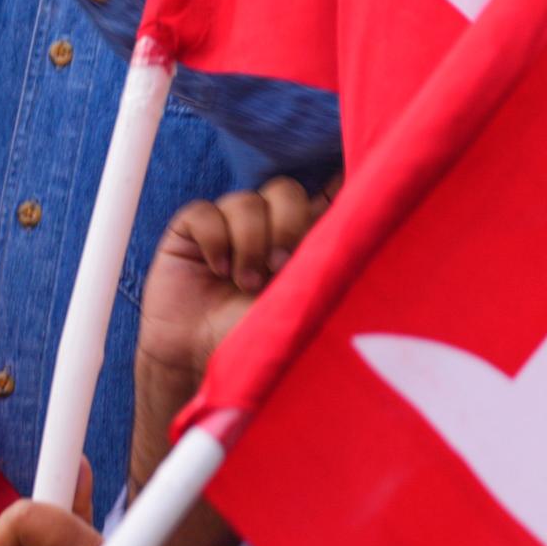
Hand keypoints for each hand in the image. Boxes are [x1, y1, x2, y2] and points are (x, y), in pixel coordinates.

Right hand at [133, 178, 322, 438]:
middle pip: (285, 191)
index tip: (347, 187)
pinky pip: (204, 212)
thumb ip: (325, 267)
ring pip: (246, 201)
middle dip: (287, 224)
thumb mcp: (304, 306)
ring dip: (249, 243)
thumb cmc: (258, 344)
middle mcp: (267, 230)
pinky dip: (214, 238)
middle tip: (281, 267)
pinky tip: (216, 269)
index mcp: (303, 243)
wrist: (201, 362)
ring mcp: (228, 228)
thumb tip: (355, 232)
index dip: (335, 184)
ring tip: (244, 284)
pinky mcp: (191, 232)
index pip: (323, 196)